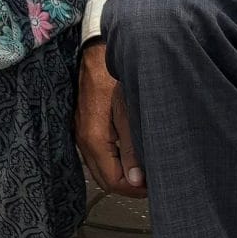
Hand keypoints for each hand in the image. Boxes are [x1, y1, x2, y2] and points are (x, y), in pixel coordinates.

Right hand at [74, 40, 145, 194]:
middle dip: (128, 184)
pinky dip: (114, 159)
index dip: (134, 190)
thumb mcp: (129, 110)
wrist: (97, 47)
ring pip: (100, 166)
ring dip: (121, 172)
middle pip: (104, 178)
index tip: (156, 185)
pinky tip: (131, 151)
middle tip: (154, 179)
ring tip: (146, 166)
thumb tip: (137, 180)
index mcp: (94, 138)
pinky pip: (98, 152)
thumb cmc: (114, 73)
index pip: (111, 182)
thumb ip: (132, 147)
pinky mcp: (84, 123)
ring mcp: (80, 131)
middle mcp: (82, 139)